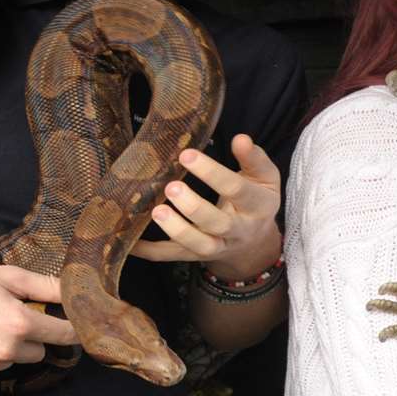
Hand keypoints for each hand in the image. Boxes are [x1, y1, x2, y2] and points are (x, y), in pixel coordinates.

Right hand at [0, 264, 72, 388]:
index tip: (72, 326)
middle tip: (3, 319)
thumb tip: (74, 289)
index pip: (63, 334)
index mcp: (18, 324)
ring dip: (1, 350)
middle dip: (28, 338)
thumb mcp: (4, 277)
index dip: (69, 329)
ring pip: (9, 363)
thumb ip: (44, 285)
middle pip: (38, 352)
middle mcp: (4, 352)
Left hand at [131, 134, 281, 279]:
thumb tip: (241, 139)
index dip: (212, 173)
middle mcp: (237, 230)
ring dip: (177, 230)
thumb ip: (253, 159)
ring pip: (199, 245)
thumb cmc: (255, 200)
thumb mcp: (265, 178)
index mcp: (256, 206)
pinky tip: (132, 242)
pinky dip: (151, 252)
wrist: (255, 243)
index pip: (236, 189)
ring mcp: (217, 246)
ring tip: (156, 211)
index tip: (187, 155)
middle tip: (170, 187)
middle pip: (217, 223)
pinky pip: (172, 256)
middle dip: (193, 207)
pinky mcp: (195, 255)